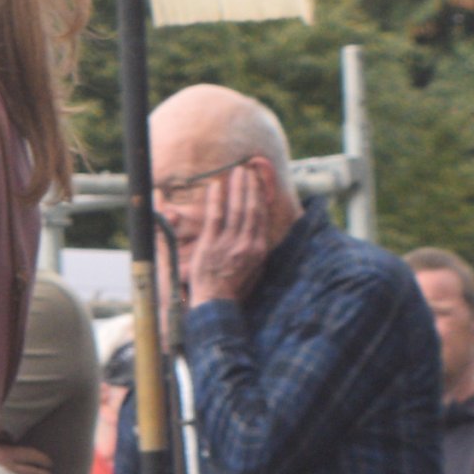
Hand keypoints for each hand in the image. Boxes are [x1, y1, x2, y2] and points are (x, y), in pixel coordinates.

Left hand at [183, 162, 289, 305]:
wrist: (216, 304)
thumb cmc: (232, 288)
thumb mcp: (252, 270)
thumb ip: (254, 251)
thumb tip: (257, 235)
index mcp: (258, 249)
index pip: (262, 217)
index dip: (260, 197)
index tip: (259, 182)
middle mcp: (248, 244)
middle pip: (252, 209)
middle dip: (252, 187)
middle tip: (249, 169)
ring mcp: (230, 244)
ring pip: (237, 210)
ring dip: (238, 188)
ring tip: (238, 171)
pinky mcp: (212, 245)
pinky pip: (215, 217)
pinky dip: (216, 200)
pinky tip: (216, 186)